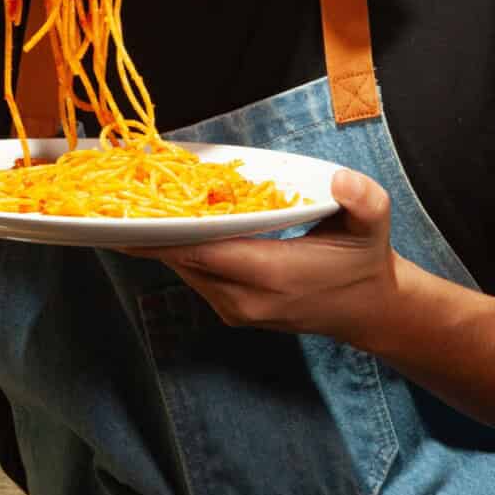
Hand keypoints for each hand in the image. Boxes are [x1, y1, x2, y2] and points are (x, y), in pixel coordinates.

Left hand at [149, 168, 400, 347]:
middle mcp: (246, 299)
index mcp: (274, 275)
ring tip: (140, 205)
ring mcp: (236, 311)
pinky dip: (182, 252)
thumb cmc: (364, 260)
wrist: (367, 309)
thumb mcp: (373, 224)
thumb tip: (340, 182)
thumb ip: (363, 200)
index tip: (127, 215)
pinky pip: (196, 277)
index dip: (163, 234)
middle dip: (153, 231)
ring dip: (165, 241)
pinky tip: (173, 226)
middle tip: (120, 196)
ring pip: (185, 269)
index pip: (203, 253)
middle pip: (184, 260)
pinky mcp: (232, 312)